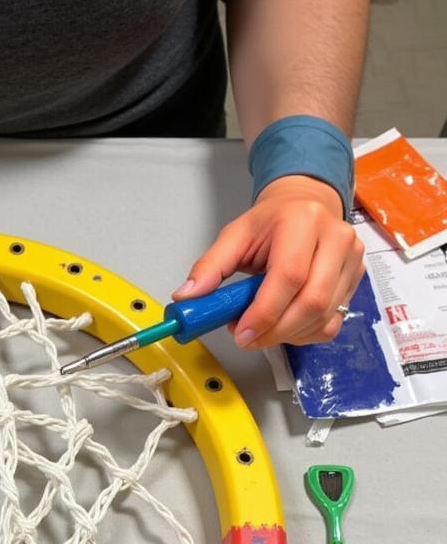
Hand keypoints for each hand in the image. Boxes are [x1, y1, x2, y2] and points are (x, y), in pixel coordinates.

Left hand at [173, 175, 364, 348]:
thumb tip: (186, 297)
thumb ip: (209, 266)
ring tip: (261, 328)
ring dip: (287, 335)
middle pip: (312, 301)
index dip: (264, 312)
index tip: (241, 333)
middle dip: (275, 330)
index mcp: (303, 222)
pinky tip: (284, 326)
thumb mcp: (235, 236)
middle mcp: (336, 239)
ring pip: (323, 317)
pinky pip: (331, 323)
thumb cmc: (271, 223)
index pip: (289, 276)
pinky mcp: (356, 280)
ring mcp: (352, 260)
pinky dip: (304, 334)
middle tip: (247, 338)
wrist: (306, 206)